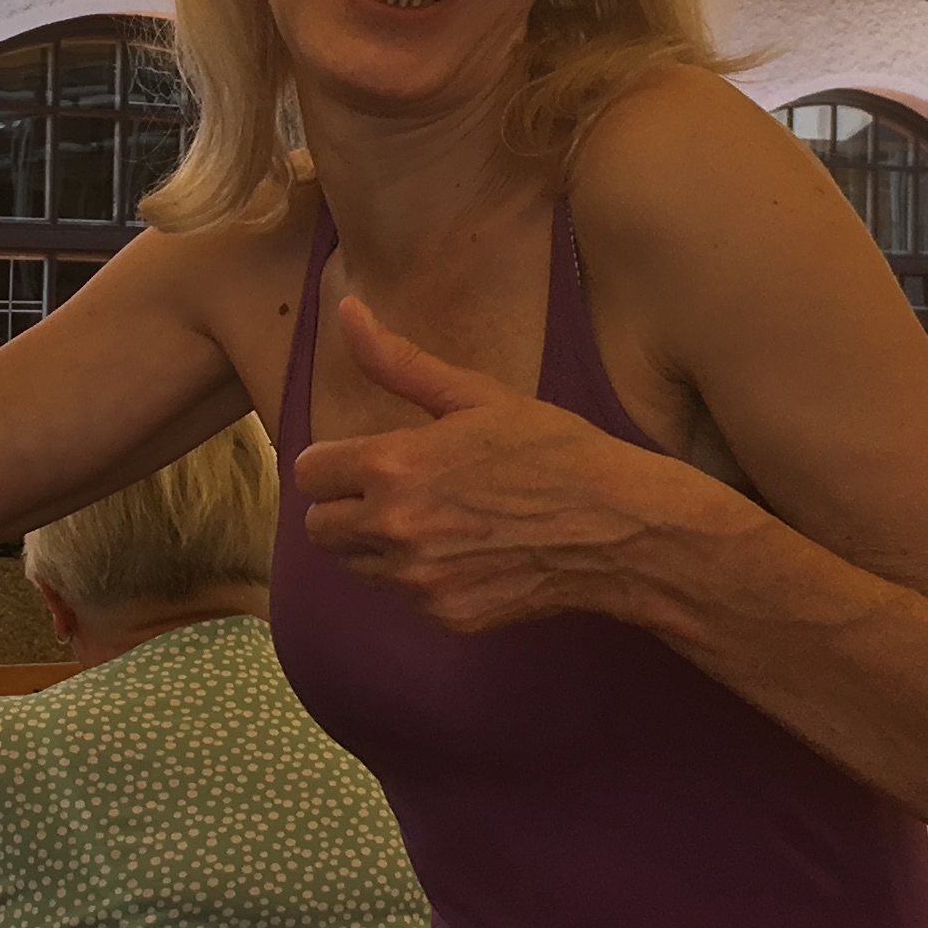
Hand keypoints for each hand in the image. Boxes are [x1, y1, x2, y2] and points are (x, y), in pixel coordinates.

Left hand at [293, 299, 714, 632]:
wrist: (619, 527)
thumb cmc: (553, 450)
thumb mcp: (476, 395)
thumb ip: (398, 362)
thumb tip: (344, 310)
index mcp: (392, 465)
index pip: (308, 473)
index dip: (331, 462)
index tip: (362, 458)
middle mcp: (393, 529)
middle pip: (318, 528)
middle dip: (343, 506)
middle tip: (392, 490)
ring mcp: (419, 581)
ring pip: (355, 565)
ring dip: (375, 544)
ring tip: (433, 518)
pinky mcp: (445, 616)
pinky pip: (401, 597)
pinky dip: (418, 577)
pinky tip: (464, 551)